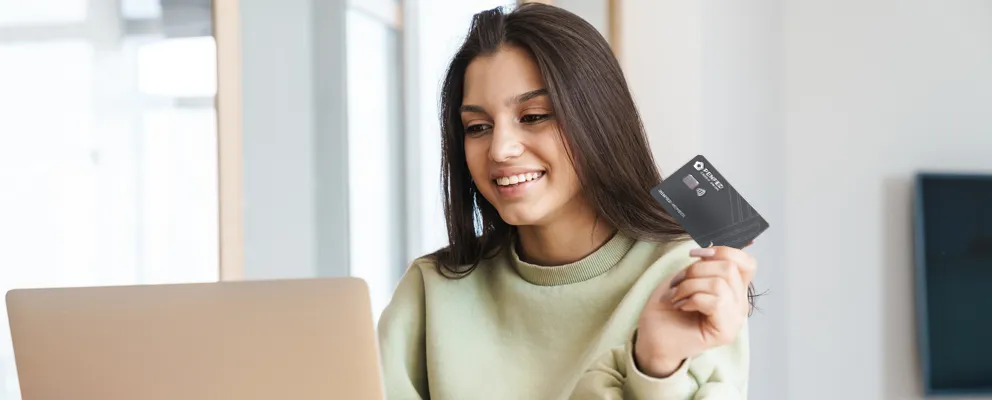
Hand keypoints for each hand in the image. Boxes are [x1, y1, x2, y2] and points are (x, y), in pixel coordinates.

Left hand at [634, 244, 756, 377]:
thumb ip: (706, 265)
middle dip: (696, 270)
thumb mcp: (686, 277)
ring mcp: (735, 319)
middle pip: (729, 268)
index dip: (723, 251)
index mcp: (734, 289)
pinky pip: (715, 301)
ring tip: (677, 297)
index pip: (746, 262)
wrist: (653, 338)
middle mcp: (740, 304)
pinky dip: (692, 299)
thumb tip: (713, 248)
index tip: (696, 254)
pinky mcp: (726, 332)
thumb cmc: (667, 308)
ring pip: (720, 284)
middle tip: (678, 284)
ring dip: (689, 286)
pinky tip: (682, 306)